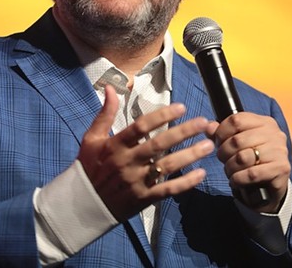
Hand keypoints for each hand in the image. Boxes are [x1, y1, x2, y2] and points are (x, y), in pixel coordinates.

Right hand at [78, 85, 215, 220]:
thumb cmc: (89, 166)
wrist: (83, 203)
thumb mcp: (92, 138)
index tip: (181, 107)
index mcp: (115, 145)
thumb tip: (110, 87)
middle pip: (159, 144)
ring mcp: (136, 181)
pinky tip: (200, 173)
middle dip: (183, 132)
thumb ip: (105, 113)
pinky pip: (167, 190)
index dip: (162, 115)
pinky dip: (185, 182)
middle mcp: (127, 162)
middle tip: (203, 123)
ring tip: (208, 145)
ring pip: (167, 166)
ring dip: (190, 155)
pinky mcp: (143, 198)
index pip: (141, 126)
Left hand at [208, 112, 290, 212]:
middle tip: (223, 159)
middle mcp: (274, 134)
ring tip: (229, 170)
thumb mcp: (238, 142)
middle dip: (224, 152)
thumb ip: (222, 133)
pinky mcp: (281, 168)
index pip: (236, 120)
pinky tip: (235, 181)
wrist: (272, 183)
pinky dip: (238, 179)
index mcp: (264, 122)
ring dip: (230, 167)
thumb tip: (209, 127)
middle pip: (237, 140)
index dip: (221, 132)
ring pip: (243, 158)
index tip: (218, 142)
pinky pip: (251, 174)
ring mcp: (279, 151)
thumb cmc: (253, 158)